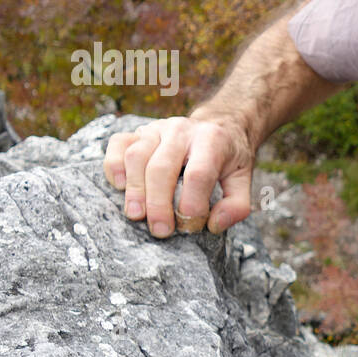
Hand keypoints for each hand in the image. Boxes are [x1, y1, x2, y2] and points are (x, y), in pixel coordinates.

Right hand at [102, 115, 254, 237]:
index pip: (198, 174)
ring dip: (135, 189)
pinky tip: (120, 187)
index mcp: (212, 141)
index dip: (192, 203)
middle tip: (160, 231)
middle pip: (162, 167)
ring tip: (136, 216)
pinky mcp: (139, 132)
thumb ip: (237, 205)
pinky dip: (114, 166)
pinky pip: (118, 144)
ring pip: (137, 156)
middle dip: (158, 203)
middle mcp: (182, 130)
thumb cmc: (228, 158)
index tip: (190, 226)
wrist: (219, 125)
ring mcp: (157, 128)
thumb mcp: (244, 179)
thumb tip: (214, 224)